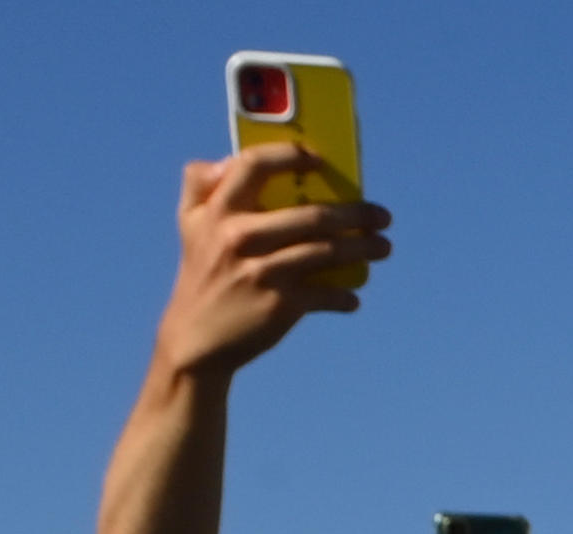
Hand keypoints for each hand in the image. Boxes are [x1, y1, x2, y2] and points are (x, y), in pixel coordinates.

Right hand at [151, 148, 386, 383]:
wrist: (195, 340)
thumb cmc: (202, 273)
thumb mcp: (188, 225)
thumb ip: (200, 185)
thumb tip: (229, 160)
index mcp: (218, 212)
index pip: (254, 166)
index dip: (289, 155)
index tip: (319, 159)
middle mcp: (239, 237)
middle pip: (312, 215)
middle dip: (356, 213)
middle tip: (382, 215)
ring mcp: (262, 272)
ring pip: (327, 252)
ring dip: (363, 248)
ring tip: (383, 246)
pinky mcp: (281, 305)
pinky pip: (326, 295)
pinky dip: (344, 297)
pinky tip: (352, 297)